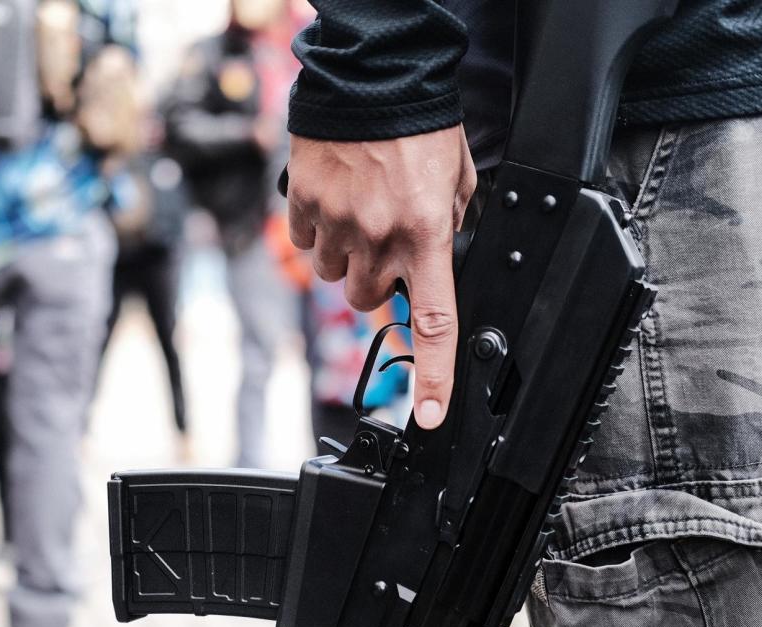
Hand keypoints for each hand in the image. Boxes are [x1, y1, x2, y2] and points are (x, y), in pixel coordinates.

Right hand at [287, 126, 477, 429]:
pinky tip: (334, 200)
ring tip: (360, 210)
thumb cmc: (419, 122)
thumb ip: (450, 221)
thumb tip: (440, 247)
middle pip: (370, 299)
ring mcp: (337, 225)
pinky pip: (308, 242)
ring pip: (337, 274)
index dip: (433, 376)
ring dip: (348, 256)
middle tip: (386, 240)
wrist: (371, 77)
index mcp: (427, 235)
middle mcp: (380, 239)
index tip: (428, 414)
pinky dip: (318, 232)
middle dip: (378, 280)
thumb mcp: (457, 176)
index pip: (433, 322)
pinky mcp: (305, 207)